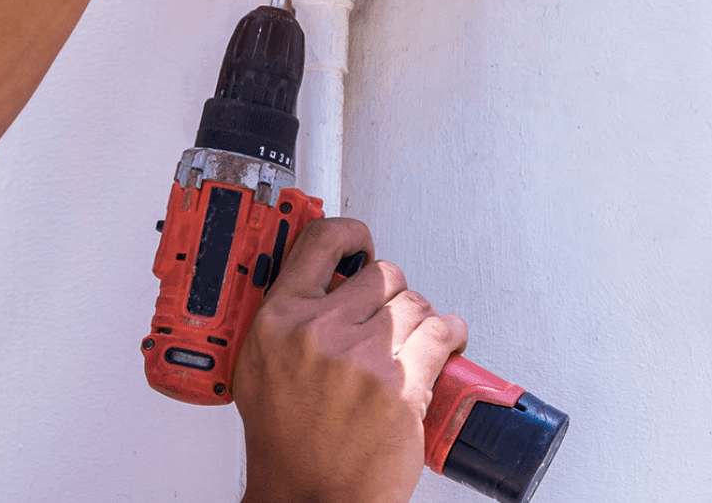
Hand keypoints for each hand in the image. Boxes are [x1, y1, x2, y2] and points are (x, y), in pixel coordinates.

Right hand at [233, 217, 468, 502]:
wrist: (309, 497)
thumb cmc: (287, 445)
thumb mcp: (260, 370)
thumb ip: (286, 322)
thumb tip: (320, 285)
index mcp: (279, 321)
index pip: (320, 243)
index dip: (350, 235)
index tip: (362, 240)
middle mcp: (319, 332)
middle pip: (381, 274)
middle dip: (391, 295)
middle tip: (390, 320)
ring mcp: (363, 358)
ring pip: (414, 302)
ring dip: (421, 318)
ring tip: (417, 340)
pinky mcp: (401, 385)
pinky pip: (441, 331)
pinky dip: (451, 334)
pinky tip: (445, 343)